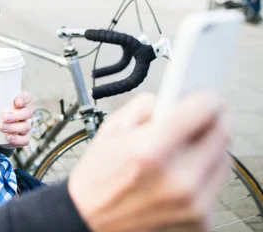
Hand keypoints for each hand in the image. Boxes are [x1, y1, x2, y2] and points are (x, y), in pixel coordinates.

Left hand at [0, 91, 33, 147]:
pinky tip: (9, 138)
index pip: (27, 97)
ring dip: (14, 127)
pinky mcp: (23, 138)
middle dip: (17, 115)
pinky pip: (25, 140)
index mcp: (19, 103)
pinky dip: (18, 139)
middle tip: (4, 117)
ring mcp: (25, 126)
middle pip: (28, 112)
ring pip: (26, 126)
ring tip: (1, 128)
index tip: (16, 102)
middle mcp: (25, 114)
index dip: (24, 98)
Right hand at [68, 92, 229, 231]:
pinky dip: (203, 173)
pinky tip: (183, 170)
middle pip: (221, 133)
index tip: (204, 94)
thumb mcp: (110, 130)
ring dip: (211, 145)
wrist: (89, 222)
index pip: (202, 110)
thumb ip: (144, 107)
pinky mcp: (200, 221)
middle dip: (214, 117)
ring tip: (191, 142)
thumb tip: (172, 98)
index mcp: (150, 150)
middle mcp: (178, 179)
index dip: (206, 97)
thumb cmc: (97, 178)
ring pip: (223, 159)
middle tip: (204, 112)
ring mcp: (192, 204)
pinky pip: (215, 185)